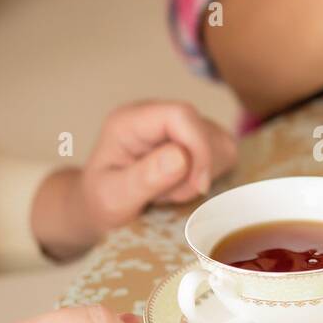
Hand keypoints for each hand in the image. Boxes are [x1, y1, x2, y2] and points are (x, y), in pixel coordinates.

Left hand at [32, 100, 236, 258]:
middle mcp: (155, 115)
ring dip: (203, 174)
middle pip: (203, 129)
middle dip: (198, 169)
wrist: (99, 208)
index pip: (181, 115)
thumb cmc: (101, 202)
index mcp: (130, 121)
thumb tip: (181, 157)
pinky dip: (211, 175)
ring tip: (171, 192)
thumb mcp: (114, 198)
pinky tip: (183, 186)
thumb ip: (144, 178)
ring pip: (218, 142)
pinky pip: (222, 153)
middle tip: (170, 196)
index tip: (199, 186)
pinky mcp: (193, 140)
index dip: (198, 148)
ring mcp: (176, 127)